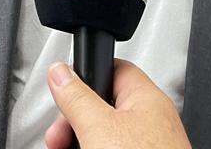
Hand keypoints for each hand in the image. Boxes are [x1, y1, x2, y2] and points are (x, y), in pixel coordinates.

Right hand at [44, 60, 190, 148]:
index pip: (113, 70)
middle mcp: (150, 123)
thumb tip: (60, 72)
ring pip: (103, 137)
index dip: (86, 77)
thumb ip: (77, 97)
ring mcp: (146, 148)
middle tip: (60, 138)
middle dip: (74, 123)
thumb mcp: (98, 127)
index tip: (63, 92)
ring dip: (79, 143)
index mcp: (146, 99)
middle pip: (101, 108)